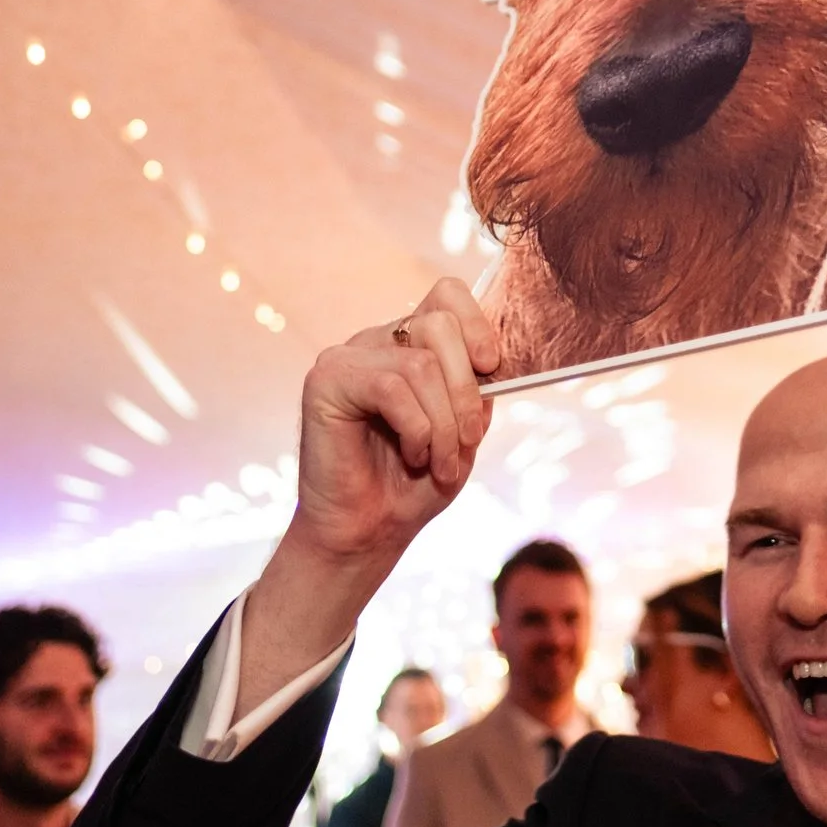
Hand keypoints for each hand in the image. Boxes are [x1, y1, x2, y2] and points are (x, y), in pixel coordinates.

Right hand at [238, 281, 498, 715]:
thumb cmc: (416, 482)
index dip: (478, 324)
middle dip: (466, 390)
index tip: (494, 368)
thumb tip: (500, 357)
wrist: (370, 532)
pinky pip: (390, 386)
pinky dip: (416, 428)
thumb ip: (479, 386)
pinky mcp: (326, 380)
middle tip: (469, 439)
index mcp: (412, 342)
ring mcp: (349, 356)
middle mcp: (380, 340)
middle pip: (440, 325)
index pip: (448, 294)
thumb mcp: (465, 429)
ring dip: (444, 424)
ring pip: (421, 363)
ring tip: (439, 463)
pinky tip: (412, 455)